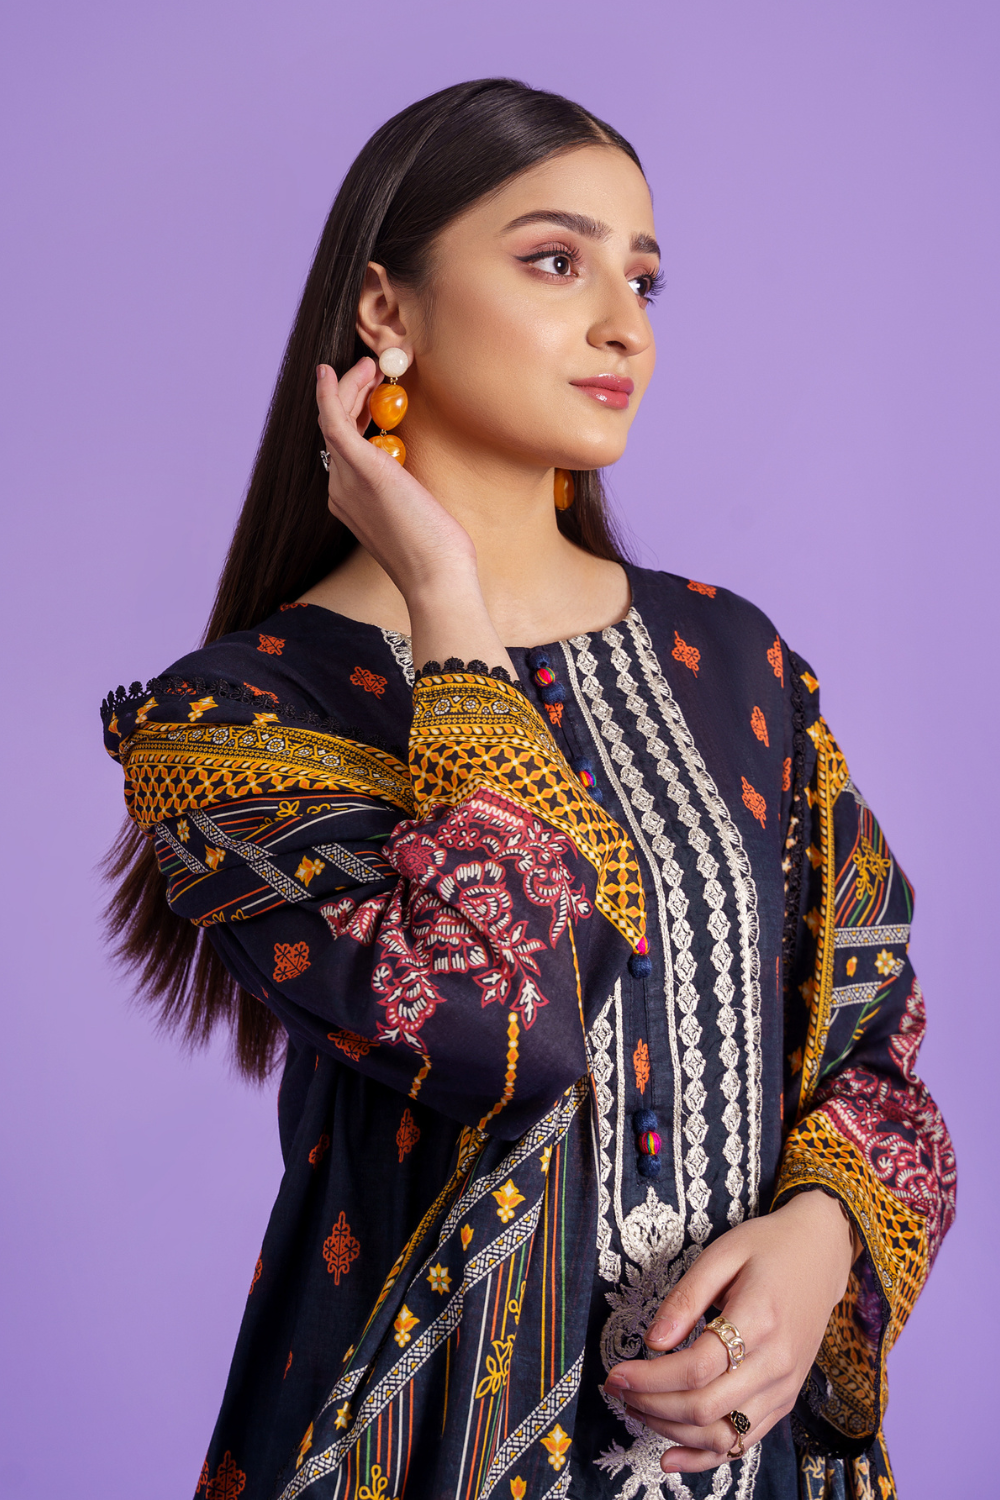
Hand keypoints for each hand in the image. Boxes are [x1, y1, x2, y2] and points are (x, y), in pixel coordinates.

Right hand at [317, 360, 511, 673]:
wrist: (436, 578)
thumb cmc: (439, 557)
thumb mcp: (421, 519)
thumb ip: (411, 496)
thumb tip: (421, 484)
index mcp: (351, 503)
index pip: (345, 450)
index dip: (355, 416)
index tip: (371, 397)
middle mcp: (340, 490)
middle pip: (335, 429)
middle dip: (349, 395)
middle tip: (371, 370)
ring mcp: (346, 480)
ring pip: (334, 420)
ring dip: (347, 387)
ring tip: (369, 365)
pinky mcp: (361, 469)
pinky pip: (335, 420)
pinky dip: (330, 392)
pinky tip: (331, 371)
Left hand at [604, 1191, 854, 1473]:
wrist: (821, 1256)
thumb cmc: (768, 1248)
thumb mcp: (723, 1253)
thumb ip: (687, 1297)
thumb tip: (653, 1342)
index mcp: (759, 1319)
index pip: (696, 1367)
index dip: (650, 1377)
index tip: (615, 1373)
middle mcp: (776, 1363)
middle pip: (704, 1406)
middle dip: (651, 1404)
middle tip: (617, 1389)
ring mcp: (783, 1388)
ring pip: (721, 1433)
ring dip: (671, 1431)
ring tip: (635, 1410)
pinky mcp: (784, 1401)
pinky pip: (743, 1443)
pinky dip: (704, 1457)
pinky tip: (671, 1458)